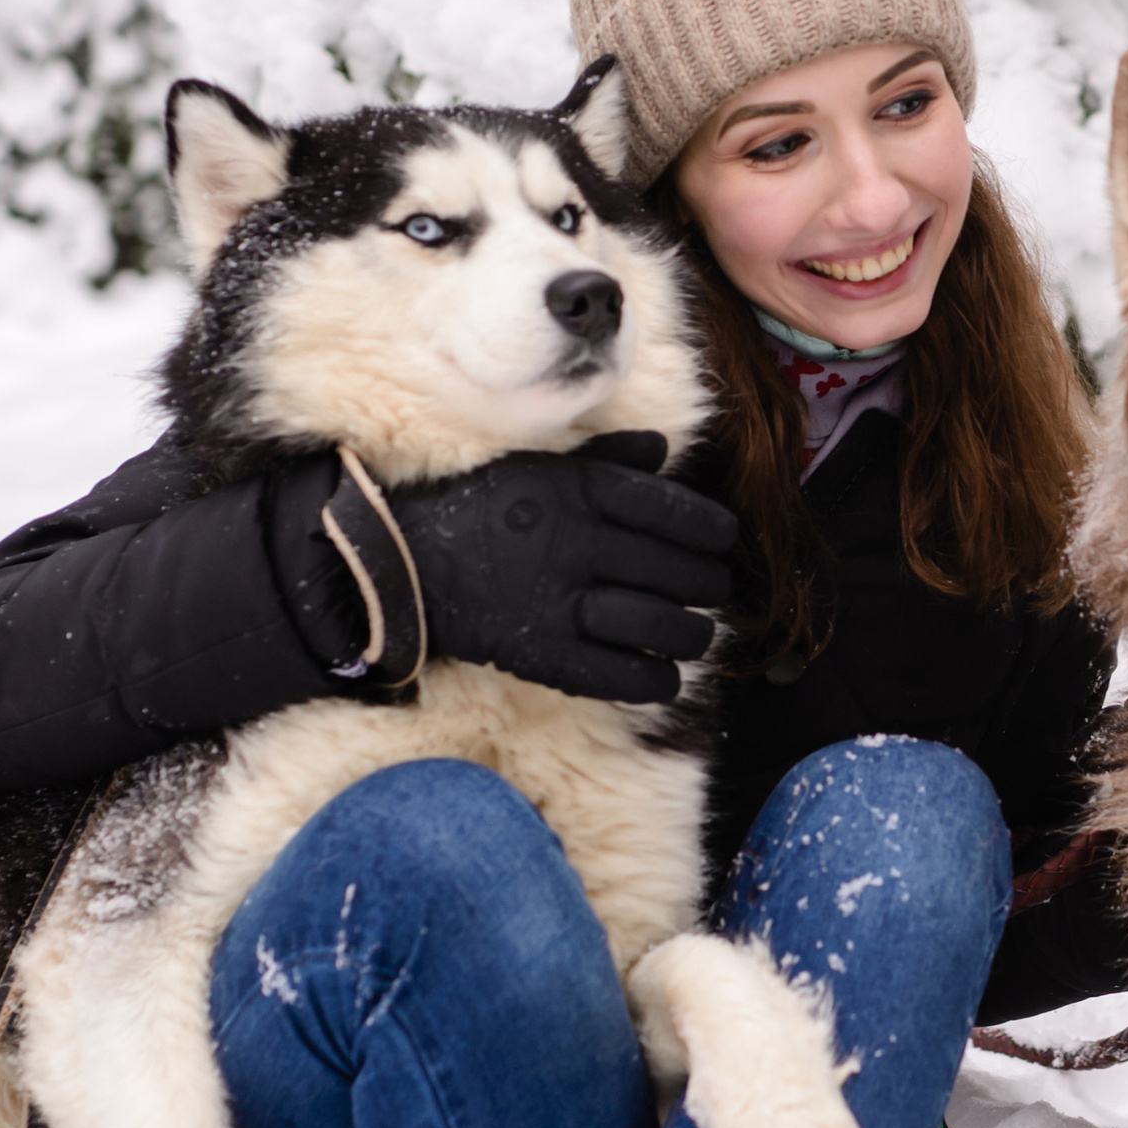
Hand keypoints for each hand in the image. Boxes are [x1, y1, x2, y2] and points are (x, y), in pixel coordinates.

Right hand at [393, 433, 736, 703]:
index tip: (725, 537)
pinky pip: (612, 673)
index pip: (666, 508)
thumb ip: (604, 459)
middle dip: (706, 582)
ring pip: (652, 623)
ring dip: (690, 634)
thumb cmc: (479, 508)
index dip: (708, 526)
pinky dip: (649, 679)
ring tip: (699, 634)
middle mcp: (573, 545)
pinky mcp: (540, 653)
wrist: (402, 562)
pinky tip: (667, 679)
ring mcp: (557, 602)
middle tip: (717, 587)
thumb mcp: (537, 465)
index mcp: (576, 493)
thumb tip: (663, 448)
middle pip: (669, 568)